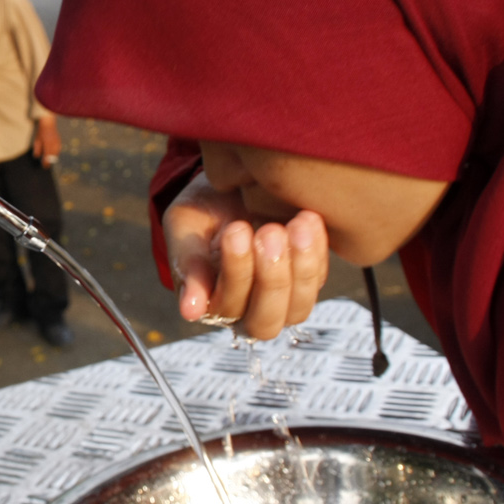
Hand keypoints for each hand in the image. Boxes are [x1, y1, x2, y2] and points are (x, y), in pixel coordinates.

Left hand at [32, 116, 60, 167]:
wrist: (48, 124)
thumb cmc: (41, 132)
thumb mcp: (37, 140)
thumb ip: (37, 149)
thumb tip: (36, 157)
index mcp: (47, 144)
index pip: (47, 156)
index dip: (45, 162)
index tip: (44, 166)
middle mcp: (53, 144)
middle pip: (52, 157)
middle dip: (49, 162)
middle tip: (46, 166)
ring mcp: (57, 143)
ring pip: (56, 154)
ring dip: (52, 158)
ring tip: (48, 161)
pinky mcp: (59, 142)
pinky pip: (58, 150)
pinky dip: (55, 154)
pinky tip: (52, 155)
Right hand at [163, 173, 328, 339]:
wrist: (230, 181)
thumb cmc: (203, 209)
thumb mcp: (185, 229)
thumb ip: (187, 266)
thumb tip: (190, 311)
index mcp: (211, 304)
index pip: (228, 307)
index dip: (236, 272)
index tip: (236, 230)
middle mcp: (247, 310)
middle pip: (265, 322)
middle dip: (271, 278)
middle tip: (269, 232)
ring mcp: (281, 298)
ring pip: (298, 308)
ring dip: (301, 269)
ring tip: (296, 225)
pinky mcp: (307, 278)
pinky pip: (318, 278)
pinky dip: (316, 250)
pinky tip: (306, 218)